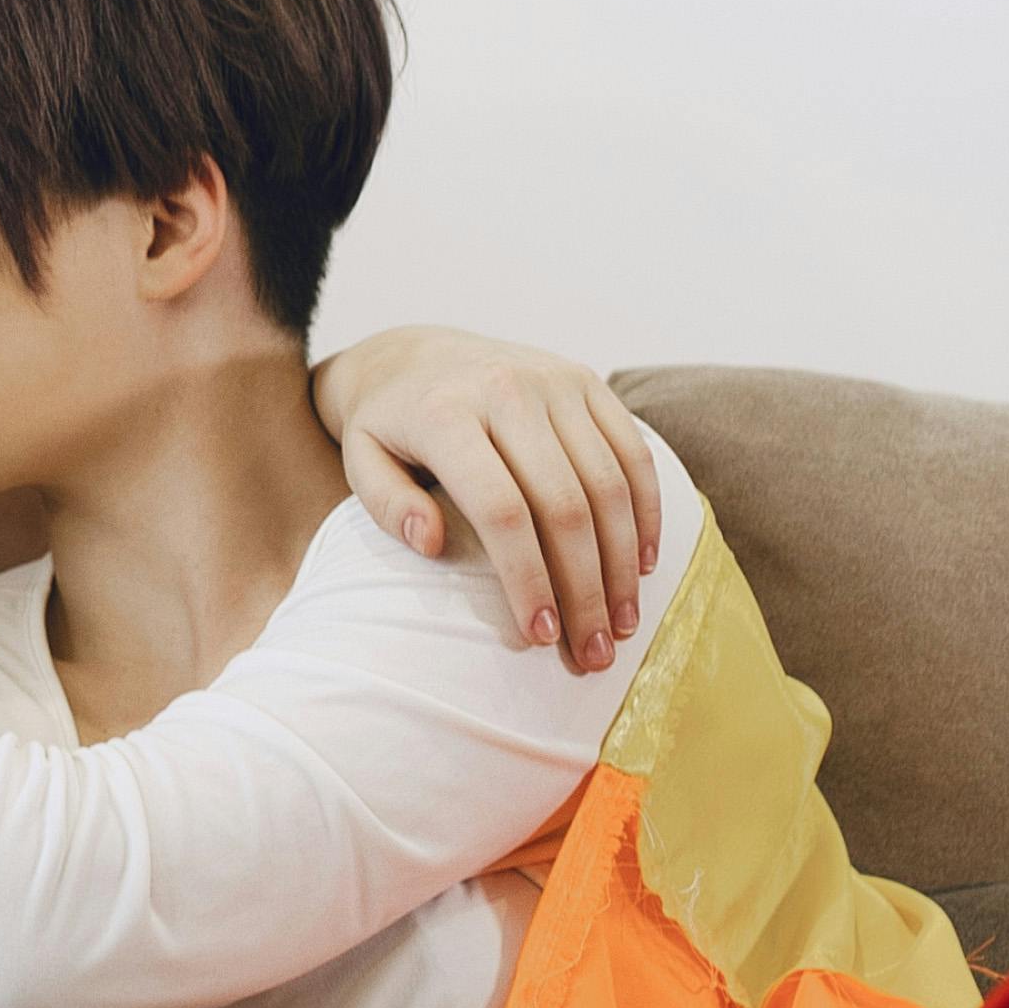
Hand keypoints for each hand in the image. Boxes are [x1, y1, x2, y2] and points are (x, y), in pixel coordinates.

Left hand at [317, 329, 663, 671]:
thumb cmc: (389, 429)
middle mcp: (507, 390)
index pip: (501, 510)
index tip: (540, 636)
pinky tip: (645, 564)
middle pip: (565, 504)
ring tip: (622, 623)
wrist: (413, 355)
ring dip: (623, 562)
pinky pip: (634, 451)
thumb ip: (388, 506)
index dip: (527, 579)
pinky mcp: (587, 381)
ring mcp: (554, 381)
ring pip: (609, 483)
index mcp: (446, 414)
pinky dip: (647, 511)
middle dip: (585, 588)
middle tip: (594, 652)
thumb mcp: (362, 462)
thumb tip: (433, 543)